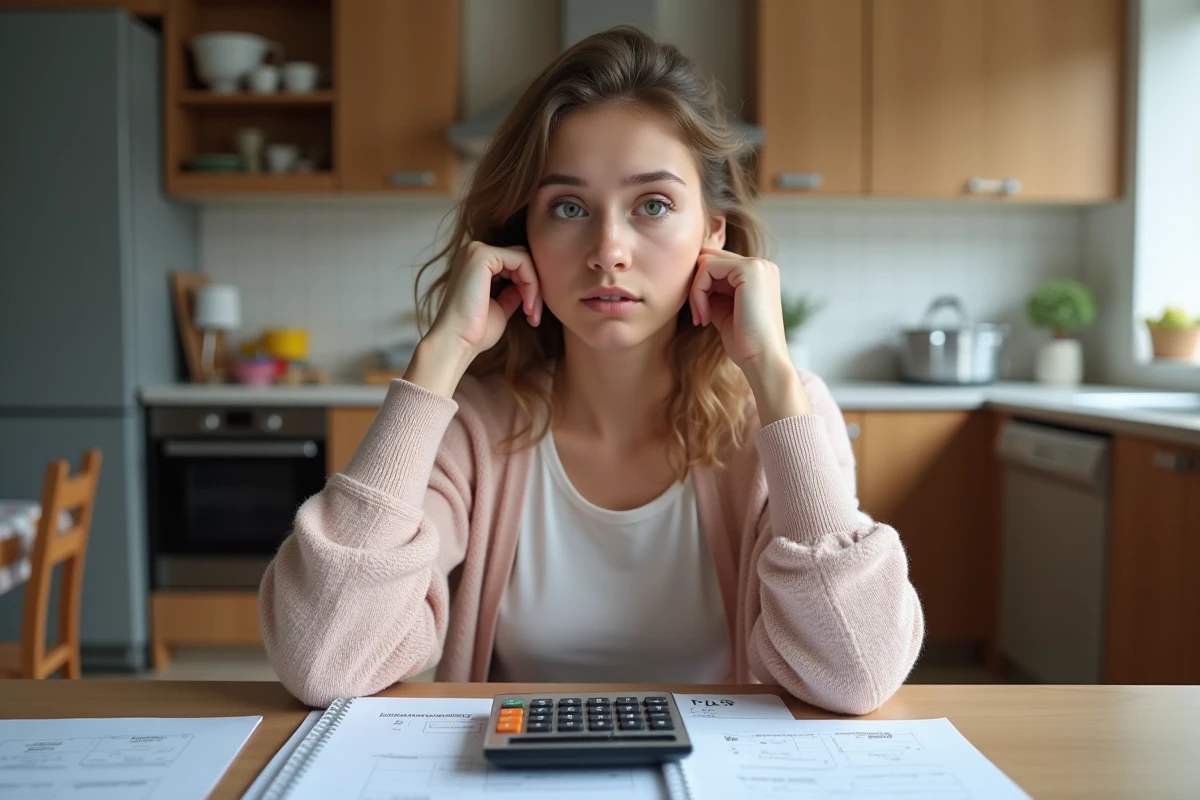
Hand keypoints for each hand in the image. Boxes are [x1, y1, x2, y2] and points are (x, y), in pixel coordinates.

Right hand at [428, 241, 542, 358]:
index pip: (515, 263)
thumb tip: (530, 284)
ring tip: (530, 313)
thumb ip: (512, 292)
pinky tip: (527, 306)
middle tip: (533, 315)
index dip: (530, 287)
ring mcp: (477, 251)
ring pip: (524, 259)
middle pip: (521, 258)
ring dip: (534, 287)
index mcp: (476, 263)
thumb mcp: (500, 307)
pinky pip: (522, 261)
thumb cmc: (475, 332)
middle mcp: (474, 252)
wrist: (456, 342)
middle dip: (534, 286)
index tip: (532, 315)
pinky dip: (531, 284)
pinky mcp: (482, 256)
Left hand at [689, 248, 810, 421]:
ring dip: (696, 291)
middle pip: (710, 258)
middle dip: (697, 286)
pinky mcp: (749, 269)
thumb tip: (692, 276)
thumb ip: (712, 291)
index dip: (702, 287)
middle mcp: (761, 264)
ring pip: (706, 262)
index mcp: (758, 274)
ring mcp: (757, 264)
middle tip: (699, 315)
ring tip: (702, 318)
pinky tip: (705, 317)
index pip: (717, 264)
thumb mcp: (724, 310)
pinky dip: (698, 293)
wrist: (763, 361)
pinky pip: (707, 269)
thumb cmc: (745, 343)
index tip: (701, 316)